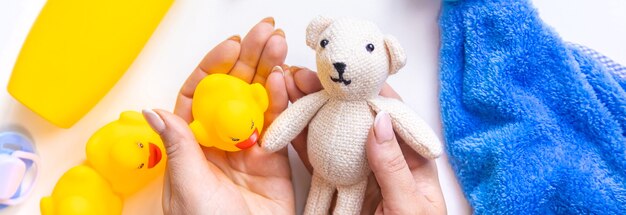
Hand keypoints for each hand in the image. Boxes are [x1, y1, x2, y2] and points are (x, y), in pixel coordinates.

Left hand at [142, 17, 293, 213]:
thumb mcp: (186, 187)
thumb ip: (178, 147)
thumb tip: (155, 110)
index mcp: (192, 144)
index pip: (200, 94)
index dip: (214, 67)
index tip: (230, 47)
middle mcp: (220, 139)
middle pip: (232, 90)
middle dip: (248, 59)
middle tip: (263, 32)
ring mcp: (249, 146)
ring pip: (258, 100)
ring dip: (268, 71)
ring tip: (278, 44)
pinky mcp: (275, 157)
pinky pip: (279, 123)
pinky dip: (283, 101)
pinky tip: (284, 80)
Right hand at [284, 67, 445, 213]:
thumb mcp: (410, 207)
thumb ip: (394, 168)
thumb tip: (380, 122)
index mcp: (412, 160)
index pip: (393, 116)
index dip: (371, 91)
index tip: (349, 74)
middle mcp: (383, 160)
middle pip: (357, 119)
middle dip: (333, 96)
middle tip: (307, 76)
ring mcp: (359, 172)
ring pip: (334, 135)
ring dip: (312, 113)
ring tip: (290, 90)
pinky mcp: (339, 187)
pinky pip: (319, 161)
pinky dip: (302, 143)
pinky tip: (286, 125)